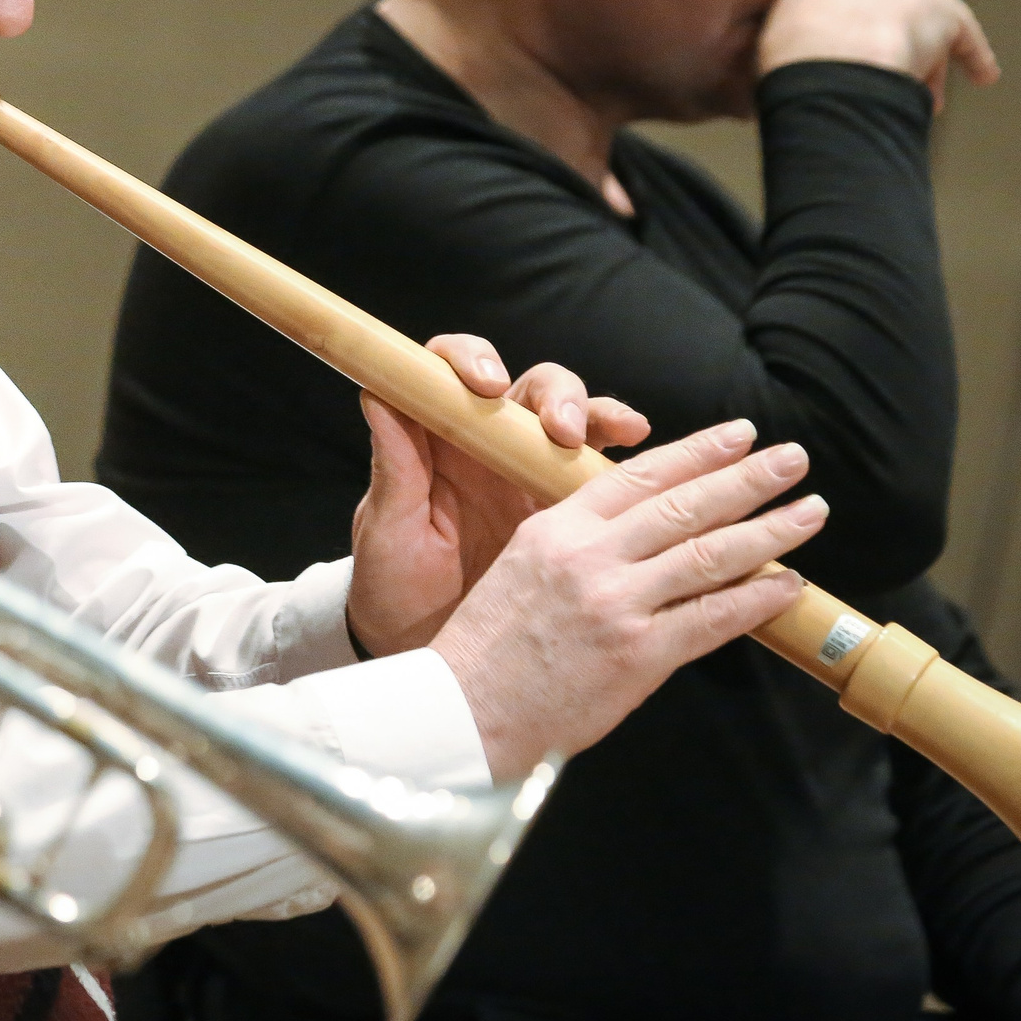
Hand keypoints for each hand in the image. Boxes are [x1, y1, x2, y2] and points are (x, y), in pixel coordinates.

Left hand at [347, 337, 650, 655]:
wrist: (431, 661)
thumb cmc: (393, 588)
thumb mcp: (388, 532)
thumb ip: (393, 468)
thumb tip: (377, 394)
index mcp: (436, 438)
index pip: (451, 370)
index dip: (470, 359)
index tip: (486, 384)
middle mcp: (488, 445)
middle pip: (530, 387)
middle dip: (554, 394)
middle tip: (560, 428)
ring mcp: (532, 474)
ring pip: (573, 420)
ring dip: (595, 416)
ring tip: (617, 432)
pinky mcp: (568, 512)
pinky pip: (603, 476)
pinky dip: (625, 458)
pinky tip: (642, 456)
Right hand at [429, 419, 826, 780]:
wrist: (465, 711)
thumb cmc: (490, 644)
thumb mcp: (523, 565)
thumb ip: (579, 540)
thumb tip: (645, 527)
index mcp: (558, 528)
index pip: (642, 476)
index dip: (699, 451)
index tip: (741, 434)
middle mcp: (590, 558)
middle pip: (686, 505)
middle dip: (749, 478)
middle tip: (795, 458)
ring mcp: (616, 606)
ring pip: (710, 555)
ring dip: (770, 531)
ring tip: (811, 512)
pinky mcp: (637, 656)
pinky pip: (711, 619)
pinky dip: (756, 599)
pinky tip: (788, 584)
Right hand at [757, 0, 998, 108]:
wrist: (830, 60)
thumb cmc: (789, 56)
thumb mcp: (770, 33)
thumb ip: (784, 31)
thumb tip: (772, 61)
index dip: (844, 20)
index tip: (841, 44)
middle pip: (887, 4)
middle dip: (885, 37)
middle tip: (879, 75)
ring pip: (920, 24)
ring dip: (921, 60)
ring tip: (915, 101)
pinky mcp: (946, 11)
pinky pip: (964, 36)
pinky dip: (974, 56)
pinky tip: (983, 75)